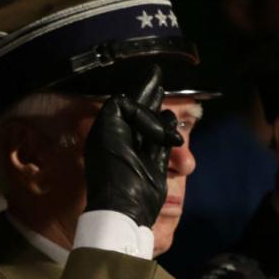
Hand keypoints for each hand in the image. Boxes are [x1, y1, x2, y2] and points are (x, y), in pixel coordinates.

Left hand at [83, 65, 183, 227]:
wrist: (125, 205)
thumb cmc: (113, 165)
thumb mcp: (110, 128)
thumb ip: (121, 108)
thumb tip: (133, 99)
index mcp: (106, 132)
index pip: (124, 105)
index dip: (139, 94)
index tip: (154, 83)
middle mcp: (122, 140)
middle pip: (138, 112)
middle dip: (148, 94)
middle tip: (156, 74)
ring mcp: (139, 154)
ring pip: (152, 127)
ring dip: (160, 116)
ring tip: (164, 99)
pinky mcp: (154, 167)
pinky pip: (161, 145)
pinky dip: (167, 134)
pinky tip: (171, 125)